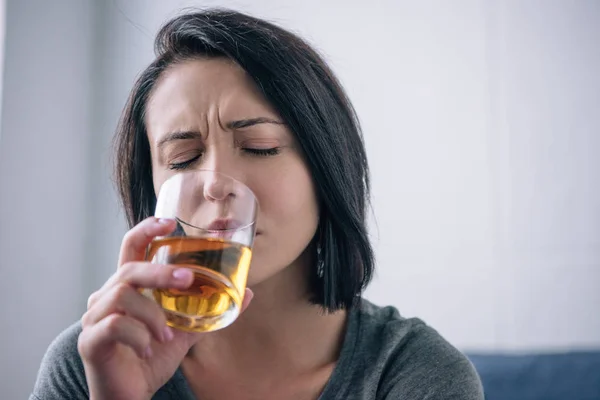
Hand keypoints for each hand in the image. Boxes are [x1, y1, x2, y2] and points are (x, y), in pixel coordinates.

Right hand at [77, 217, 252, 399]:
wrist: (130, 396)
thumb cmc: (151, 357)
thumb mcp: (184, 331)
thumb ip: (209, 312)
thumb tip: (247, 293)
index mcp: (127, 288)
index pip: (131, 248)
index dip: (147, 230)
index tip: (170, 222)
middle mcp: (106, 297)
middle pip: (129, 269)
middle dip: (161, 272)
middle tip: (187, 280)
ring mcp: (94, 318)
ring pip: (122, 296)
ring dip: (152, 314)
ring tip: (166, 335)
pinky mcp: (90, 341)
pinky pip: (115, 326)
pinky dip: (139, 336)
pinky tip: (150, 350)